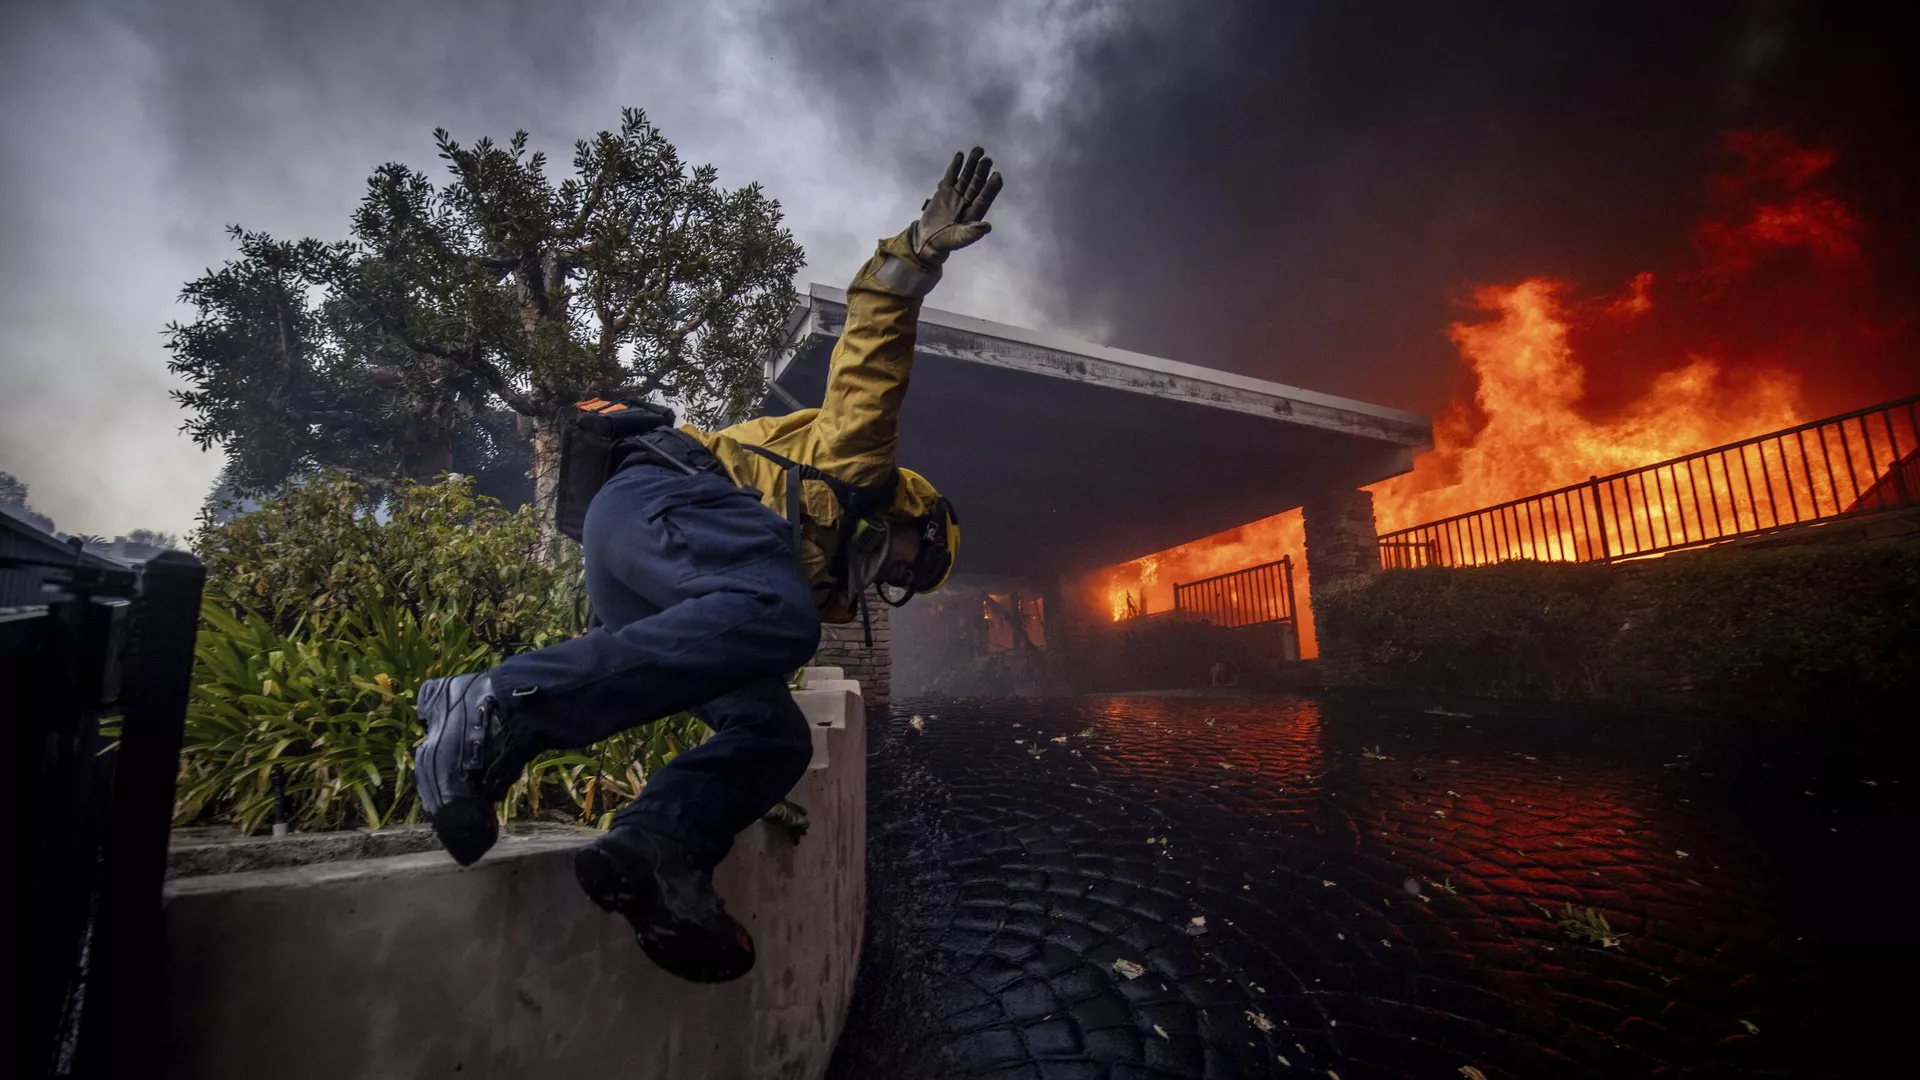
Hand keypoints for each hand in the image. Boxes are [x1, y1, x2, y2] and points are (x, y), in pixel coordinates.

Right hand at [912, 147, 1002, 262]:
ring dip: (971, 164)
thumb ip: (972, 232)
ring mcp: (956, 195)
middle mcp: (968, 201)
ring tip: (978, 150)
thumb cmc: (946, 242)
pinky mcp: (944, 191)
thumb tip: (988, 226)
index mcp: (974, 213)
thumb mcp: (959, 238)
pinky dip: (956, 166)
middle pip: (977, 184)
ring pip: (966, 177)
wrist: (927, 240)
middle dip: (982, 171)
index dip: (991, 187)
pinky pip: (951, 176)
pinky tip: (960, 155)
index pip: (985, 197)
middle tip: (988, 159)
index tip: (997, 176)